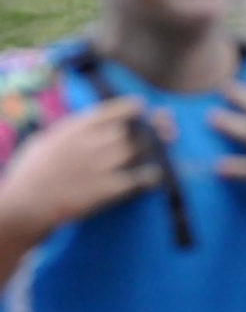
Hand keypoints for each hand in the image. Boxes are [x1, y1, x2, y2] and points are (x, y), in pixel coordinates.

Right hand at [0, 97, 163, 242]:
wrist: (24, 205)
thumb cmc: (31, 172)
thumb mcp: (44, 141)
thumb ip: (70, 130)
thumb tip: (94, 121)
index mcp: (71, 130)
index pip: (107, 112)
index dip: (127, 108)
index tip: (140, 106)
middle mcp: (86, 144)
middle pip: (126, 132)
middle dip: (141, 133)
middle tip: (152, 136)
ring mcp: (96, 167)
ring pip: (134, 151)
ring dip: (148, 152)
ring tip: (154, 155)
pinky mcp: (104, 189)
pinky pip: (137, 178)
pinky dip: (149, 176)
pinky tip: (154, 176)